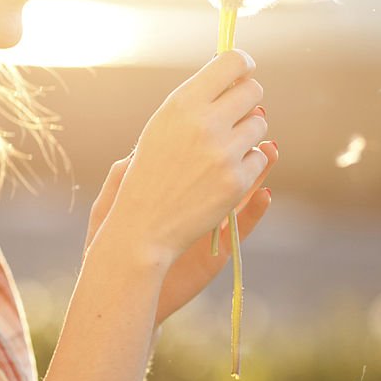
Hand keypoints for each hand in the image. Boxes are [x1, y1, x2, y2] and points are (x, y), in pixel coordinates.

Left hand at [85, 112, 277, 326]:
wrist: (126, 276)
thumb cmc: (115, 238)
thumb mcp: (110, 201)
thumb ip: (120, 176)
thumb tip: (128, 154)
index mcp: (178, 178)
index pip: (203, 146)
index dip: (214, 125)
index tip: (221, 104)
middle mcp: (200, 195)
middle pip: (232, 159)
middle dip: (247, 136)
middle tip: (256, 116)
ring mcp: (214, 220)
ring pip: (247, 188)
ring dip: (262, 166)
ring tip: (271, 149)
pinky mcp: (221, 247)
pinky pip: (245, 225)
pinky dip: (257, 209)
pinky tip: (265, 194)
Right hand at [88, 50, 268, 265]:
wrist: (144, 224)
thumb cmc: (151, 170)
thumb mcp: (163, 125)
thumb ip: (196, 99)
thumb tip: (235, 72)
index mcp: (182, 103)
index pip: (232, 62)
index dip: (243, 63)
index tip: (245, 70)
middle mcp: (205, 123)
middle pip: (253, 91)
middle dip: (248, 99)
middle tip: (237, 112)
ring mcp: (224, 153)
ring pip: (260, 124)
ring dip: (248, 133)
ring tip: (222, 149)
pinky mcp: (237, 181)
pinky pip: (259, 158)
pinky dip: (246, 164)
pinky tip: (222, 174)